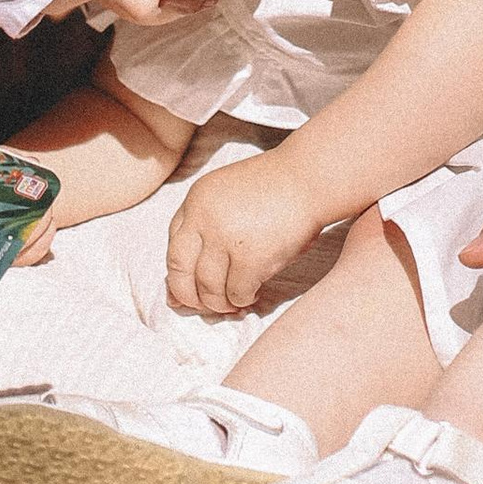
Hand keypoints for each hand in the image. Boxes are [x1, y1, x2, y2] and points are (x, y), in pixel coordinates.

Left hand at [166, 151, 320, 317]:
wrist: (309, 177)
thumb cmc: (274, 190)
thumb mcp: (228, 199)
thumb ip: (205, 233)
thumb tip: (178, 295)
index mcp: (196, 199)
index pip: (173, 248)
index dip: (180, 275)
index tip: (192, 288)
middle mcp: (203, 217)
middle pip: (179, 272)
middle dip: (190, 297)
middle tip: (208, 305)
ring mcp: (225, 237)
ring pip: (208, 289)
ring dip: (221, 304)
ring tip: (234, 301)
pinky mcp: (250, 257)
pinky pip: (237, 293)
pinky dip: (243, 300)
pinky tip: (253, 293)